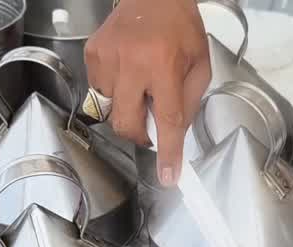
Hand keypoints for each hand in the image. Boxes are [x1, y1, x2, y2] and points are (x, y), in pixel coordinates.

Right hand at [85, 0, 209, 186]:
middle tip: (151, 125)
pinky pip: (98, 90)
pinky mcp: (92, 54)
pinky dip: (113, 90)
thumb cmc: (179, 25)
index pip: (167, 119)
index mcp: (164, 63)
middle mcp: (132, 61)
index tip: (168, 175)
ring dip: (126, 107)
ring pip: (110, 109)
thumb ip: (188, 103)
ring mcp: (107, 57)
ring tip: (139, 84)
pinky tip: (126, 72)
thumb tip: (174, 136)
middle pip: (126, 123)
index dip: (168, 152)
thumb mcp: (199, 64)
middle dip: (139, 134)